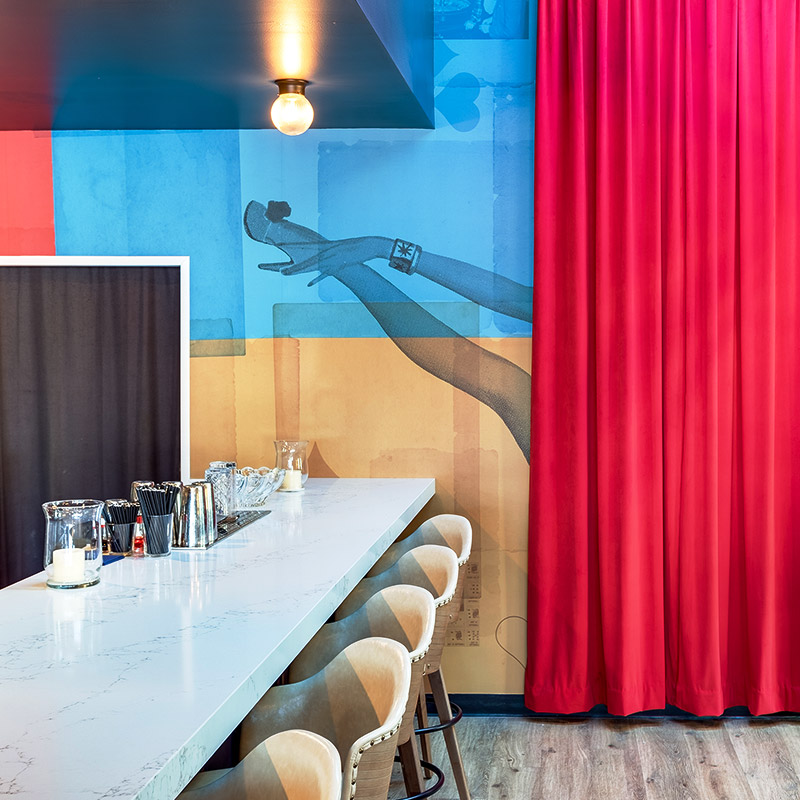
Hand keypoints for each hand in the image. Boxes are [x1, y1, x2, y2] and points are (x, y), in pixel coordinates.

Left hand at [278, 236, 392, 283]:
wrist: (369, 245)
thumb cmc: (355, 247)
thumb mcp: (340, 249)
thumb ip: (331, 252)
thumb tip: (324, 257)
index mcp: (325, 246)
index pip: (305, 247)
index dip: (291, 247)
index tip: (277, 244)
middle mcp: (325, 252)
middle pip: (304, 259)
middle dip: (291, 264)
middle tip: (278, 268)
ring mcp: (330, 259)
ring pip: (311, 266)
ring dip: (298, 270)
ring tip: (285, 273)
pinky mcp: (338, 265)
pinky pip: (326, 273)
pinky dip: (318, 279)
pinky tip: (309, 284)